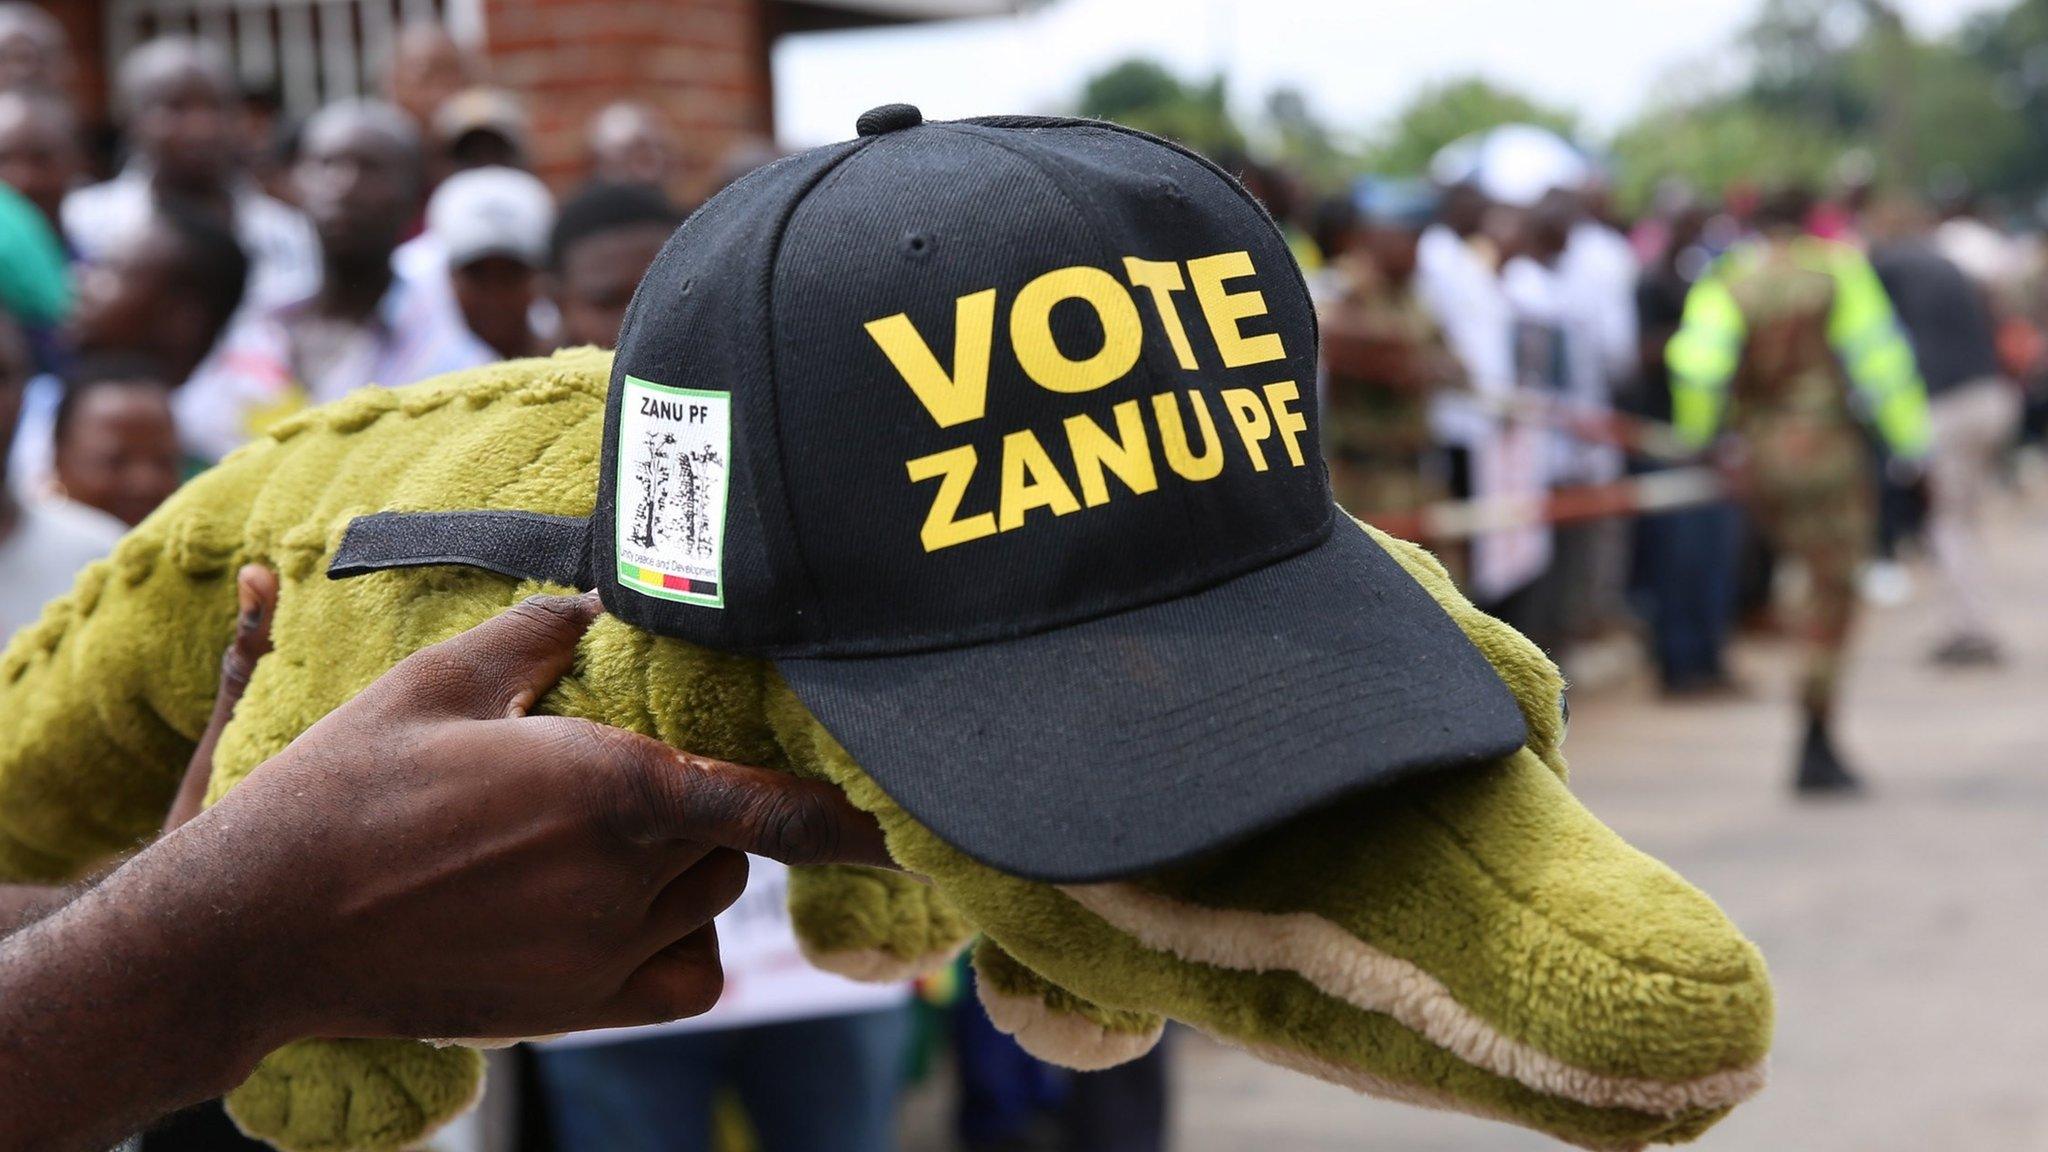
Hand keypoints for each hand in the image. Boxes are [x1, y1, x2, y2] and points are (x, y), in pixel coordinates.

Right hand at [152, 592, 892, 1046]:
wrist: (264, 927)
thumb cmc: (343, 792)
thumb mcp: (436, 684)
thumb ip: (538, 637)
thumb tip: (600, 599)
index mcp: (607, 785)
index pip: (770, 804)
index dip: (849, 815)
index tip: (905, 819)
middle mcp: (622, 877)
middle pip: (733, 846)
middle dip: (706, 813)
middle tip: (630, 788)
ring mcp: (602, 952)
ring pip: (709, 907)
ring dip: (688, 871)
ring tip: (599, 843)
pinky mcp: (575, 1008)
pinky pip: (686, 980)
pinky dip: (679, 947)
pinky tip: (621, 913)